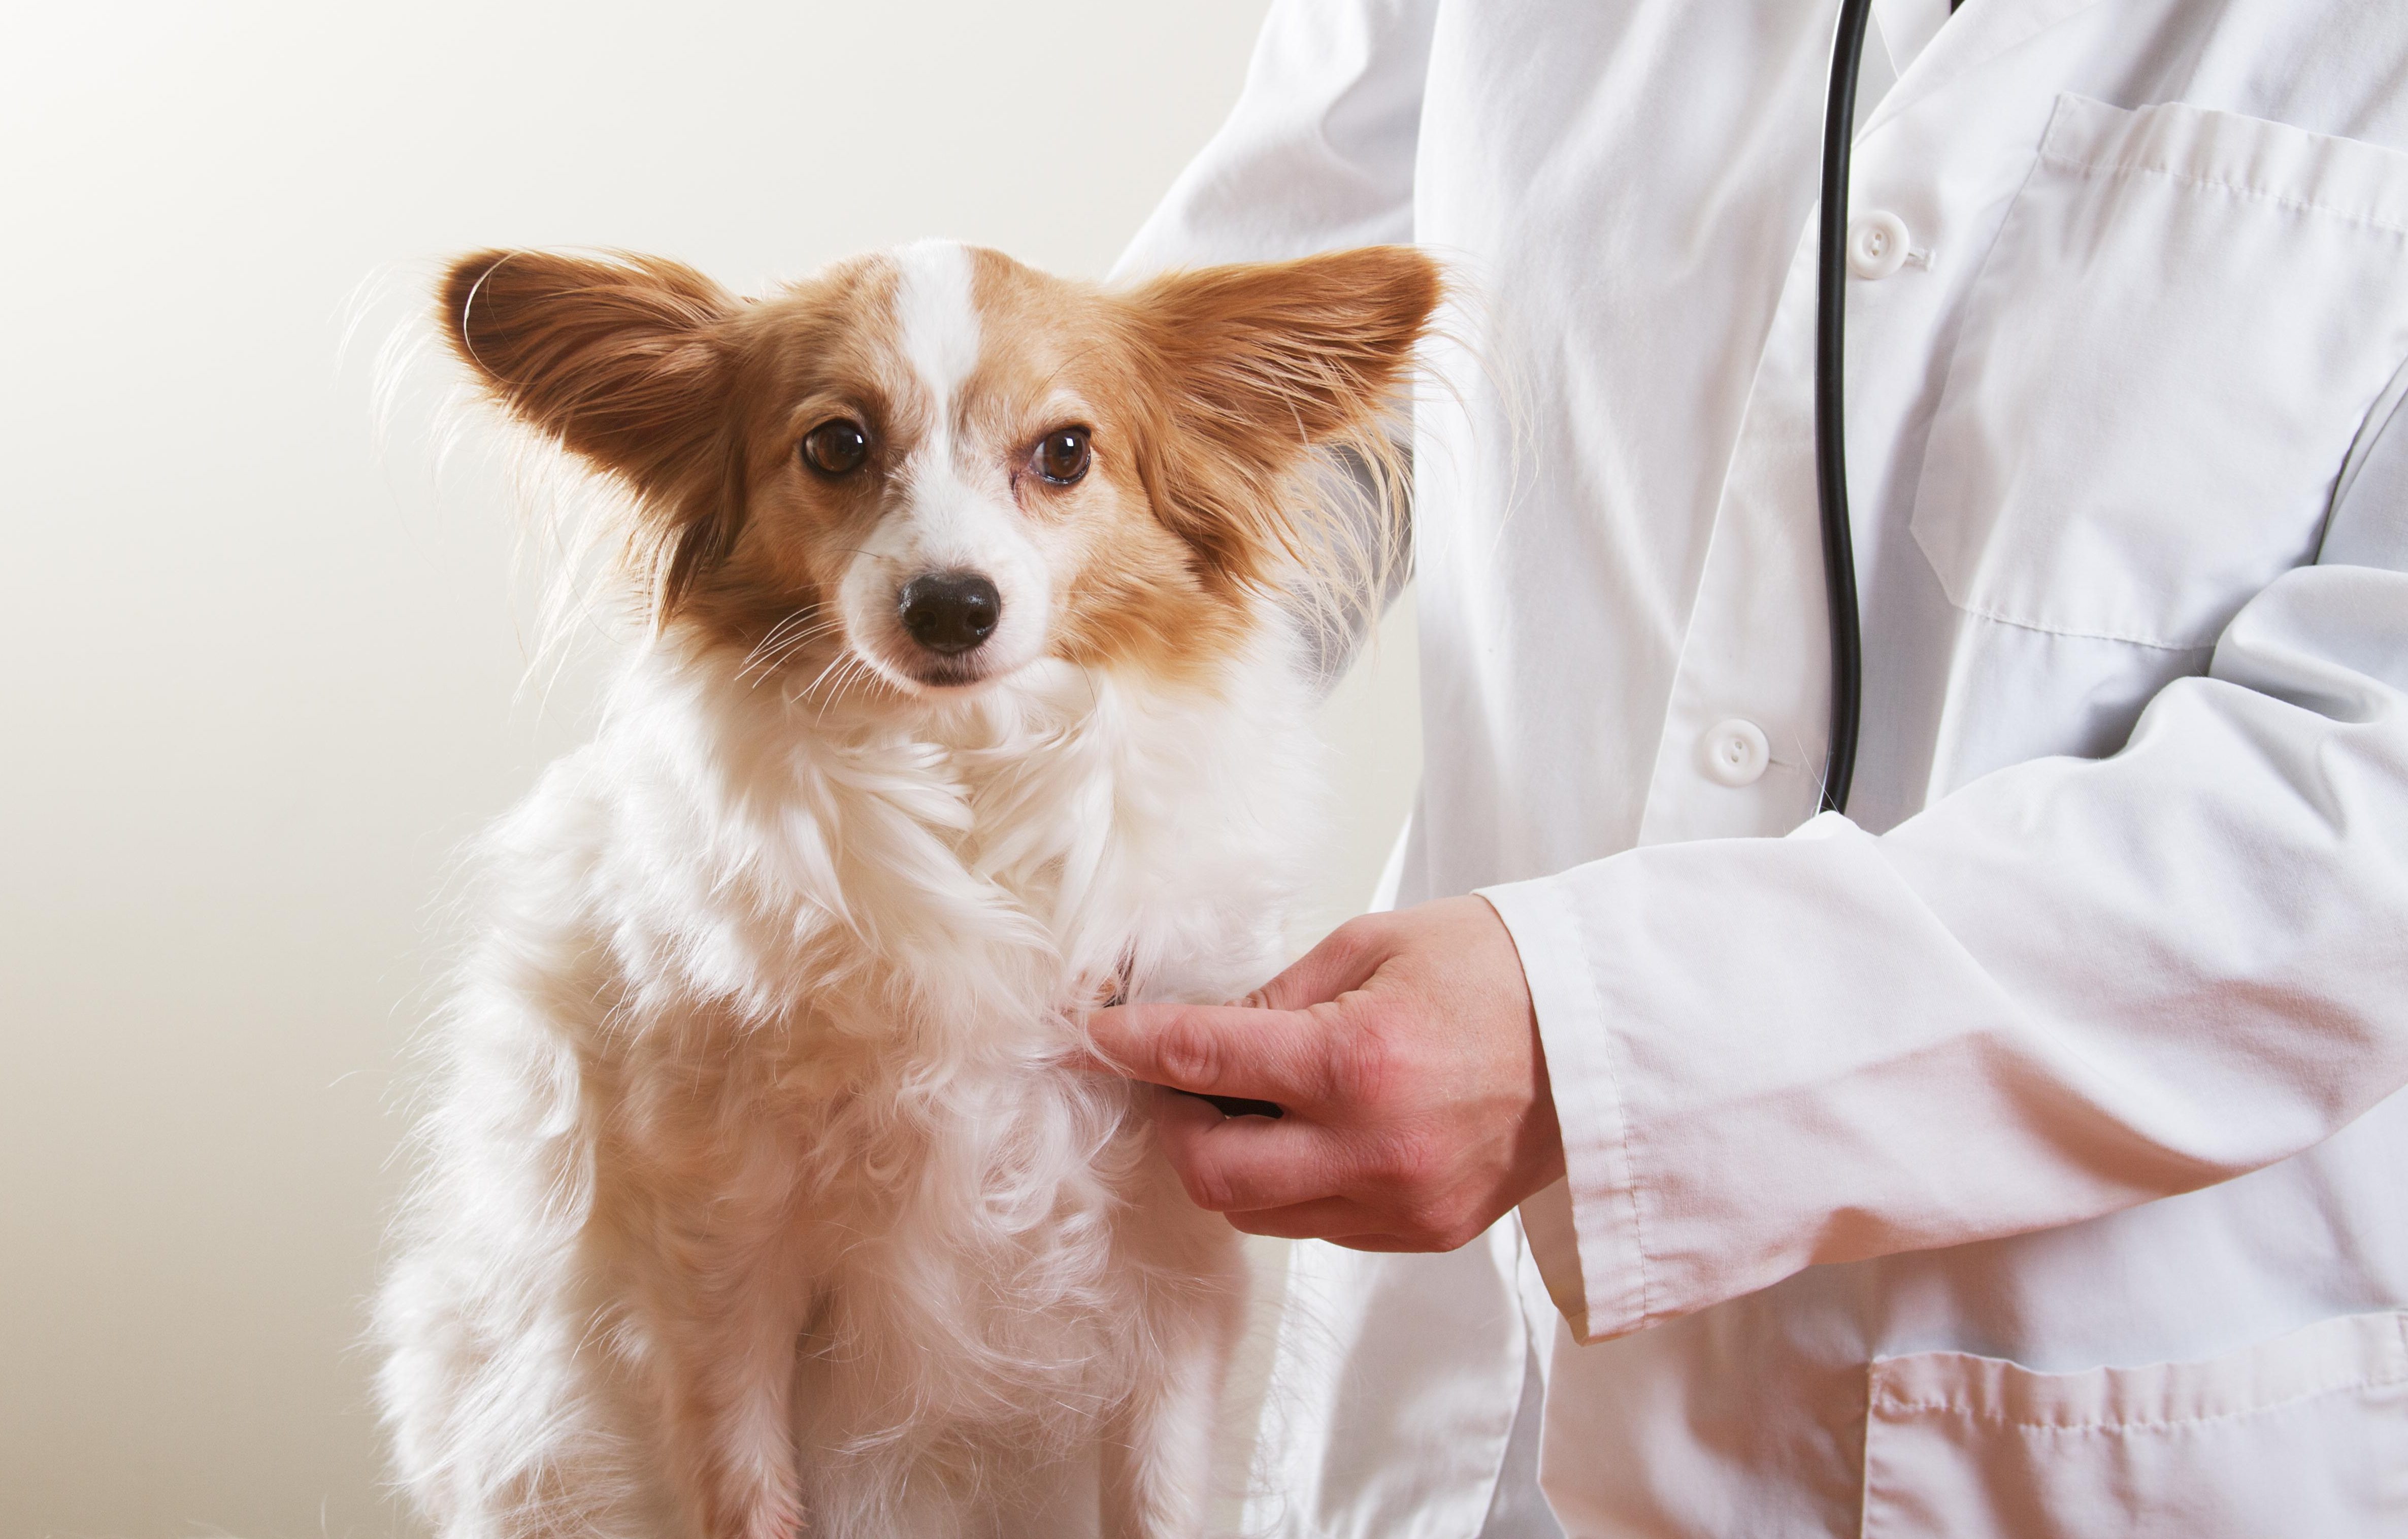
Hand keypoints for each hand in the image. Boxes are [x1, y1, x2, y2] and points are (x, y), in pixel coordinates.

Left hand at [1083, 895, 1564, 1251]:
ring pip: (1255, 1212)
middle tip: (1183, 1082)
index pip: (1200, 1061)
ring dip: (1231, 1162)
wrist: (1604, 1037)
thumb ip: (1278, 995)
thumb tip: (1202, 1031)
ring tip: (1254, 1108)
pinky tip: (1314, 1136)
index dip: (1132, 1047)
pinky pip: (1314, 1226)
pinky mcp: (1419, 1235)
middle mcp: (1370, 1148)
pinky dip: (1291, 1186)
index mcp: (1355, 1061)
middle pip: (1208, 1172)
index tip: (1096, 1036)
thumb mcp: (1374, 945)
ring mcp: (1396, 1204)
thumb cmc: (1495, 971)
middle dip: (1176, 1126)